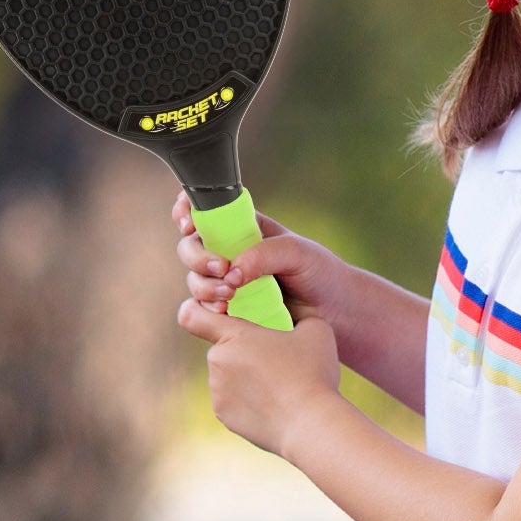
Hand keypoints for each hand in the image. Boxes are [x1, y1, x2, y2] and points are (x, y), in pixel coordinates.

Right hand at [173, 191, 348, 324]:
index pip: (206, 209)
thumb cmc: (319, 272)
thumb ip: (265, 254)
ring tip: (231, 296)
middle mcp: (230, 250)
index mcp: (244, 226)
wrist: (334, 312)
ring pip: (194, 278)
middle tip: (222, 270)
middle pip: (191, 246)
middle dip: (198, 257)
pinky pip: (202, 307)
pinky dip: (207, 308)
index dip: (187, 210)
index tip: (189, 224)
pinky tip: (226, 311)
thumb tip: (232, 273)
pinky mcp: (229, 307)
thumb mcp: (297, 252)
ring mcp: (228, 280)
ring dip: (204, 286)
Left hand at [176, 291, 341, 457]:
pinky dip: (249, 401)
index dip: (197, 309)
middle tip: (278, 360)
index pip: (192, 314)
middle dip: (245, 351)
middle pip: (224, 347)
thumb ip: (297, 316)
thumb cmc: (313, 373)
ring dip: (247, 377)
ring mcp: (217, 392)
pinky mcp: (224, 416)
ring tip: (282, 387)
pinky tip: (275, 406)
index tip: (216, 315)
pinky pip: (233, 400)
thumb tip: (294, 319)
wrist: (310, 425)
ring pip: (228, 375)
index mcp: (235, 336)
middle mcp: (217, 361)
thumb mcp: (316, 330)